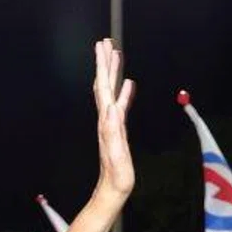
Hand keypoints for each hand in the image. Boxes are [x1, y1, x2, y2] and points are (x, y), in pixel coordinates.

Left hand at [93, 39, 136, 202]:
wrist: (113, 188)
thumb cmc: (116, 175)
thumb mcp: (115, 153)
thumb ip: (112, 132)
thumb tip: (112, 108)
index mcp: (106, 120)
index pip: (104, 87)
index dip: (103, 66)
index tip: (103, 47)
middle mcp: (106, 118)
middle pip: (105, 84)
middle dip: (105, 62)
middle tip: (106, 42)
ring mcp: (111, 123)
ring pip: (111, 91)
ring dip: (112, 73)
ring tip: (116, 56)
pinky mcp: (117, 129)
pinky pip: (120, 104)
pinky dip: (123, 92)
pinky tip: (128, 85)